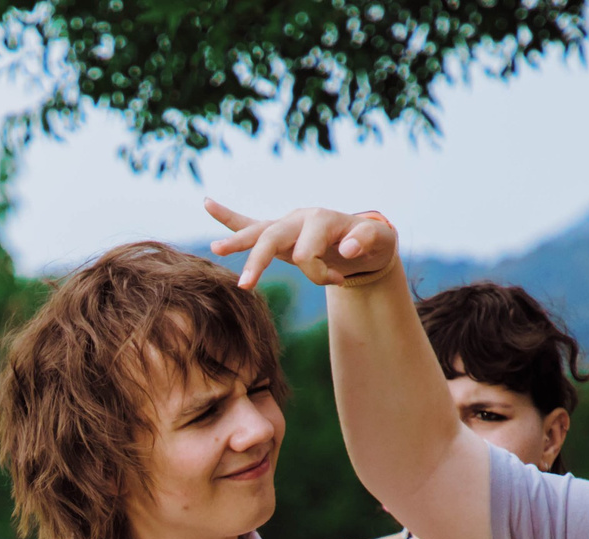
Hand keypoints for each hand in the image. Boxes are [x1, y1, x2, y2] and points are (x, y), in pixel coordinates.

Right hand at [204, 201, 397, 290]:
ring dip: (237, 242)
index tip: (339, 280)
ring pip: (257, 232)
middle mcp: (299, 218)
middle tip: (245, 285)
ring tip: (215, 248)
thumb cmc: (372, 243)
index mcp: (321, 219)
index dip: (320, 274)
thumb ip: (366, 240)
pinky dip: (228, 216)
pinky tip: (208, 203)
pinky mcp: (279, 232)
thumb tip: (345, 250)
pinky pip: (249, 223)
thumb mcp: (380, 241)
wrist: (365, 240)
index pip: (306, 253)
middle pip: (272, 238)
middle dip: (259, 262)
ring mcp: (286, 224)